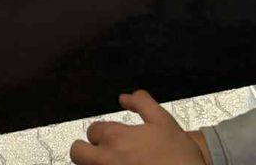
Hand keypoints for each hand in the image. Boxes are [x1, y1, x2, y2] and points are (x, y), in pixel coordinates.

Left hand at [70, 92, 207, 164]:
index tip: (115, 139)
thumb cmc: (178, 155)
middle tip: (100, 154)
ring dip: (93, 164)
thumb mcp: (163, 120)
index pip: (92, 131)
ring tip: (112, 162)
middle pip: (77, 153)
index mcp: (116, 137)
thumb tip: (124, 97)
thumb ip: (142, 102)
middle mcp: (106, 160)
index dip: (102, 133)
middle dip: (85, 151)